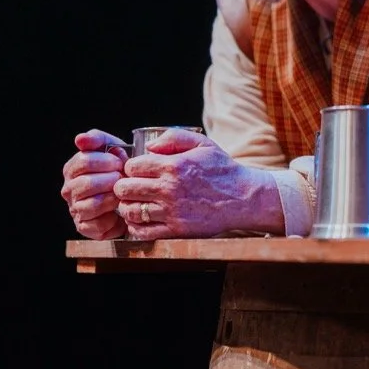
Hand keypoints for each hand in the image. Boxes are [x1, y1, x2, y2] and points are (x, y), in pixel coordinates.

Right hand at [61, 129, 128, 239]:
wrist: (130, 193)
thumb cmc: (118, 169)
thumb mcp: (111, 147)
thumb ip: (97, 139)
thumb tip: (80, 139)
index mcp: (72, 169)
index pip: (83, 161)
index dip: (105, 161)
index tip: (119, 162)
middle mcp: (69, 190)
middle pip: (86, 184)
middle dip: (110, 179)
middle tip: (123, 178)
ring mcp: (76, 210)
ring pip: (92, 205)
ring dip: (112, 197)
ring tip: (122, 193)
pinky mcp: (85, 228)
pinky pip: (98, 224)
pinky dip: (113, 217)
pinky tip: (119, 210)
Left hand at [113, 128, 283, 239]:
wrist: (243, 198)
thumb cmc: (222, 170)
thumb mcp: (203, 144)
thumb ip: (174, 137)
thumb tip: (149, 147)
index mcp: (174, 166)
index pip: (133, 167)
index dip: (131, 168)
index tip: (137, 171)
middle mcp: (169, 189)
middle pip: (126, 188)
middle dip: (124, 186)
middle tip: (130, 187)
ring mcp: (172, 211)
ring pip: (130, 210)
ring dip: (128, 206)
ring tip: (135, 203)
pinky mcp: (176, 230)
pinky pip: (143, 231)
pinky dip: (136, 226)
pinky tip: (142, 219)